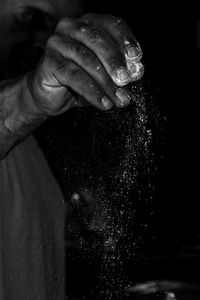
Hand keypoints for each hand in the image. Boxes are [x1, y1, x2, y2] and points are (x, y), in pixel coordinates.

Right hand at [28, 14, 143, 115]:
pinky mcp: (49, 62)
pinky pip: (74, 76)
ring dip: (106, 82)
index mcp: (88, 25)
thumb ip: (117, 71)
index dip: (125, 40)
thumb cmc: (77, 82)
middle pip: (97, 40)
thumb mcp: (101, 74)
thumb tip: (134, 73)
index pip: (110, 25)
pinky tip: (103, 103)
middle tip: (126, 80)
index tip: (136, 58)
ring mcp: (57, 43)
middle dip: (115, 61)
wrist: (49, 96)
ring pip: (86, 60)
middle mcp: (70, 28)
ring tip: (119, 99)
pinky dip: (92, 91)